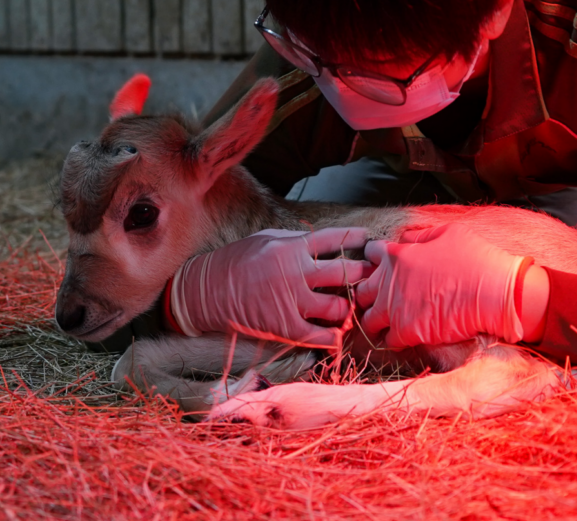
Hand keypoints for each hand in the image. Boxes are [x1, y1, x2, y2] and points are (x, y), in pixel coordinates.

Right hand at [169, 227, 371, 345]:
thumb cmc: (236, 261)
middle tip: (370, 277)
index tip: (366, 240)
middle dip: (363, 274)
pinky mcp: (285, 327)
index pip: (333, 239)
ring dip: (349, 308)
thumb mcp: (265, 239)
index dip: (354, 238)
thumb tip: (322, 240)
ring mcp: (291, 301)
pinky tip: (338, 335)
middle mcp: (296, 273)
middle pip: (344, 272)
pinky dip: (333, 338)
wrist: (205, 292)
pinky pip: (320, 336)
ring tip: (351, 307)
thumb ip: (295, 239)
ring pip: (338, 307)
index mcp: (291, 247)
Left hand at [357, 224, 544, 347]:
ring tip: (389, 324)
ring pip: (368, 320)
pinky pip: (388, 339)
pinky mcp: (406, 332)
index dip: (375, 261)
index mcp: (397, 255)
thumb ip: (420, 236)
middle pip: (361, 290)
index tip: (384, 268)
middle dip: (369, 295)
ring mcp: (395, 308)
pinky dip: (394, 339)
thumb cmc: (477, 259)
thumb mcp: (449, 233)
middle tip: (382, 300)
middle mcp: (389, 281)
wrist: (496, 293)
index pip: (369, 254)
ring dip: (376, 321)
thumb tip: (405, 238)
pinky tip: (405, 337)